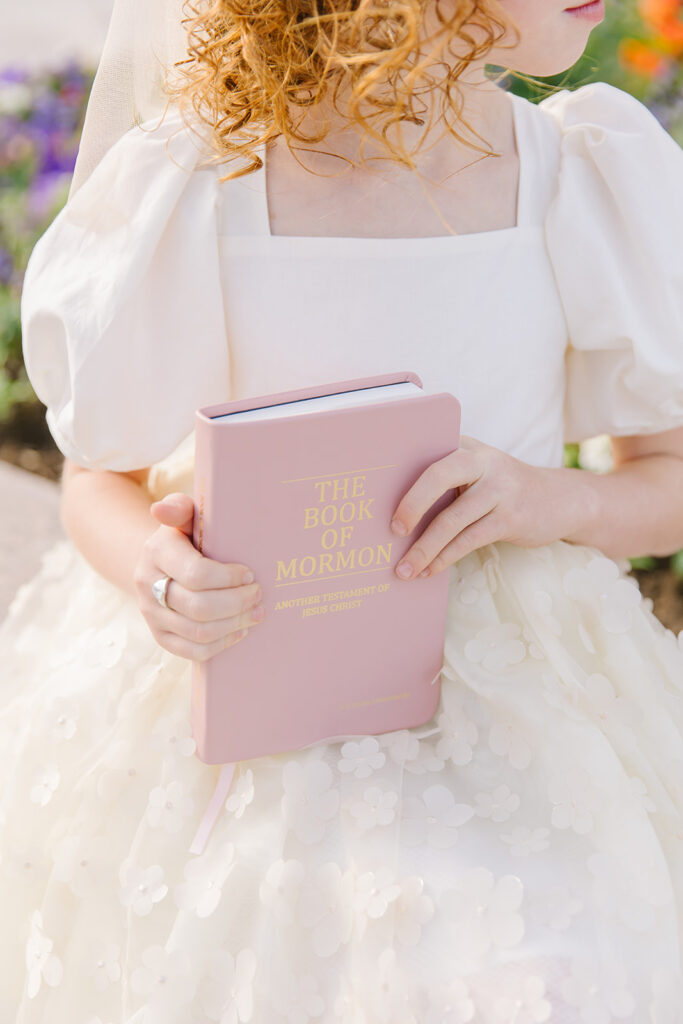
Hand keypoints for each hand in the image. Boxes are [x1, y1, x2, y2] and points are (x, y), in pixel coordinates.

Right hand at [134, 492, 264, 660]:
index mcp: (157, 552)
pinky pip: (192, 651)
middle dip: (237, 603)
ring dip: (234, 624)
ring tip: (256, 613)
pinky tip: (239, 631)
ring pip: (198, 632)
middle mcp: (149, 586)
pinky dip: (221, 644)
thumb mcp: (184, 515)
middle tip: (259, 594)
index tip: (250, 574)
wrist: (159, 563)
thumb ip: (179, 507)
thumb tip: (161, 508)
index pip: (196, 575)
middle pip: (199, 608)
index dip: (229, 579)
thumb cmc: (184, 535)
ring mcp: (152, 614)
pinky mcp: (161, 636)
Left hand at [389, 436, 576, 579]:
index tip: (377, 499)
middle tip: (392, 532)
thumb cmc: (501, 488)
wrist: (560, 500)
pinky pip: (469, 540)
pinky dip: (446, 558)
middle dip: (411, 506)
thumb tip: (393, 514)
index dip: (401, 474)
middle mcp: (483, 460)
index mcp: (466, 445)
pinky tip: (430, 571)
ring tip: (405, 569)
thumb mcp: (477, 472)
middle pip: (438, 476)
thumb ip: (444, 479)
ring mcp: (500, 489)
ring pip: (452, 520)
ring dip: (424, 549)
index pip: (428, 453)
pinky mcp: (511, 517)